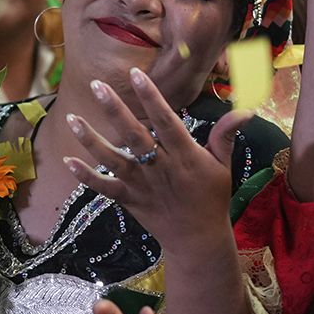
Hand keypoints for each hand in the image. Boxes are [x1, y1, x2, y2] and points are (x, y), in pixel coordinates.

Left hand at [61, 68, 250, 240]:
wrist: (197, 240)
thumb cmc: (211, 198)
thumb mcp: (223, 165)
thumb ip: (226, 135)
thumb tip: (245, 110)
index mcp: (185, 156)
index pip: (166, 121)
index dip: (152, 97)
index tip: (136, 73)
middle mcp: (160, 168)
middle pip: (134, 135)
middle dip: (115, 109)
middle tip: (97, 85)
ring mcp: (142, 185)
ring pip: (113, 159)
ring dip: (91, 139)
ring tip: (72, 118)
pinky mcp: (129, 200)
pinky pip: (104, 187)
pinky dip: (86, 176)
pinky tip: (67, 160)